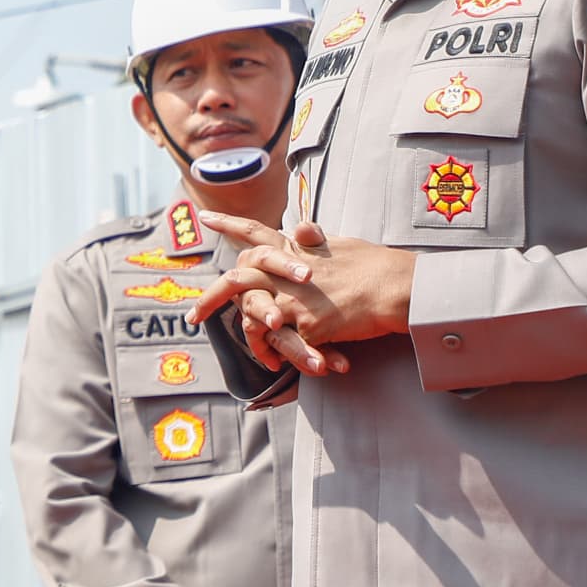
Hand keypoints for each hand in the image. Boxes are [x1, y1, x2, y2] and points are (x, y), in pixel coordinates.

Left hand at [188, 211, 417, 375]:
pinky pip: (286, 346)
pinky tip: (296, 367)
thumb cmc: (374, 265)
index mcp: (293, 250)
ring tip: (255, 357)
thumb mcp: (339, 245)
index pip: (253, 231)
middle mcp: (286, 273)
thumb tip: (300, 228)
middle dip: (209, 299)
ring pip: (254, 319)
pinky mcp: (308, 326)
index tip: (206, 219)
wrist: (395, 286)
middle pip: (236, 281)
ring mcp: (294, 299)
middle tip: (192, 315)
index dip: (229, 224)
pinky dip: (290, 358)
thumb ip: (314, 242)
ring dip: (250, 340)